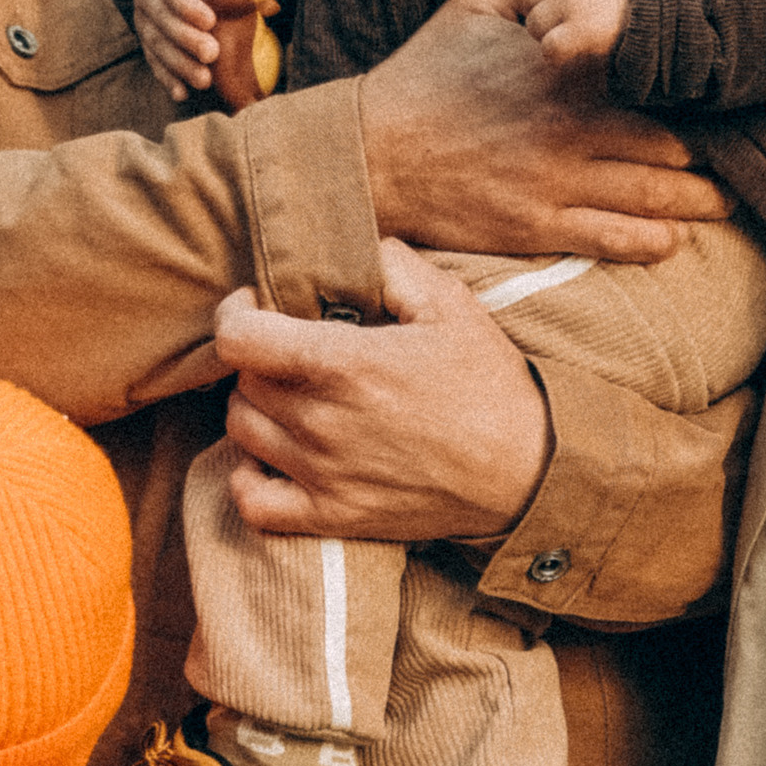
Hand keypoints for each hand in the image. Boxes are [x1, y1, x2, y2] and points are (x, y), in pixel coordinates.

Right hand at [133, 0, 216, 99]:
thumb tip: (269, 2)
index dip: (187, 4)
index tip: (210, 21)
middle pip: (163, 19)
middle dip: (187, 39)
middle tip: (211, 54)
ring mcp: (143, 22)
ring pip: (157, 45)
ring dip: (180, 65)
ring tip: (204, 80)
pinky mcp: (146, 43)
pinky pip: (154, 63)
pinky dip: (168, 79)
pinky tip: (182, 94)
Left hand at [216, 245, 552, 541]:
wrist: (528, 471)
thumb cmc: (491, 387)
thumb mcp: (452, 306)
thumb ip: (394, 266)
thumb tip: (355, 249)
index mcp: (345, 364)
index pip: (239, 338)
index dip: (236, 312)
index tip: (257, 305)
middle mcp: (323, 421)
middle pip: (243, 380)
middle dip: (259, 357)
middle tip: (292, 349)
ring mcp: (324, 474)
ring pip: (242, 431)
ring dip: (257, 408)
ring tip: (291, 397)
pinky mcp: (334, 516)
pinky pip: (254, 503)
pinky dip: (250, 478)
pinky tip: (274, 459)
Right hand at [356, 0, 731, 265]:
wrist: (369, 154)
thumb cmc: (422, 76)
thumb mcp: (471, 6)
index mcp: (568, 69)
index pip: (660, 78)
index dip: (699, 88)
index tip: (725, 91)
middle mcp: (575, 127)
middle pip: (675, 146)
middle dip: (713, 155)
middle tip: (740, 157)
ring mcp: (560, 182)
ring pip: (657, 197)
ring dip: (699, 203)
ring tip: (723, 202)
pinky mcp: (539, 227)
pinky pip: (615, 240)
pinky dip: (654, 242)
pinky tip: (673, 241)